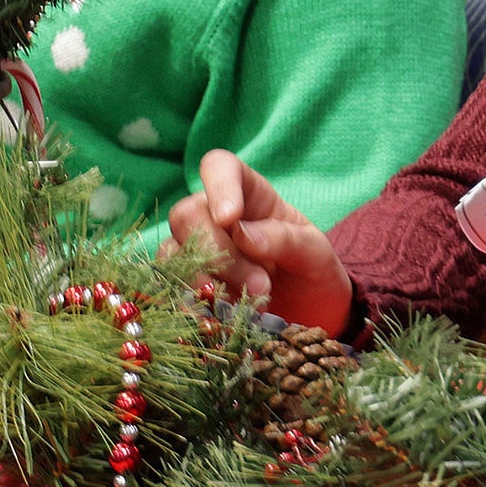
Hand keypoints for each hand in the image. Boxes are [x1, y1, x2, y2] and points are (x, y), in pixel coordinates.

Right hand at [168, 149, 352, 335]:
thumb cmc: (314, 274)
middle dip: (218, 252)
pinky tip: (219, 316)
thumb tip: (244, 234)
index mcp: (250, 196)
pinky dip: (190, 302)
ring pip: (172, 252)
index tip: (229, 218)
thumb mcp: (316, 254)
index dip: (218, 186)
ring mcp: (197, 252)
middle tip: (260, 284)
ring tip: (245, 304)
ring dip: (205, 280)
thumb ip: (286, 240)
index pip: (219, 167)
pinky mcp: (187, 287)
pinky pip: (169, 287)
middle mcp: (215, 218)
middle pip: (188, 215)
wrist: (310, 319)